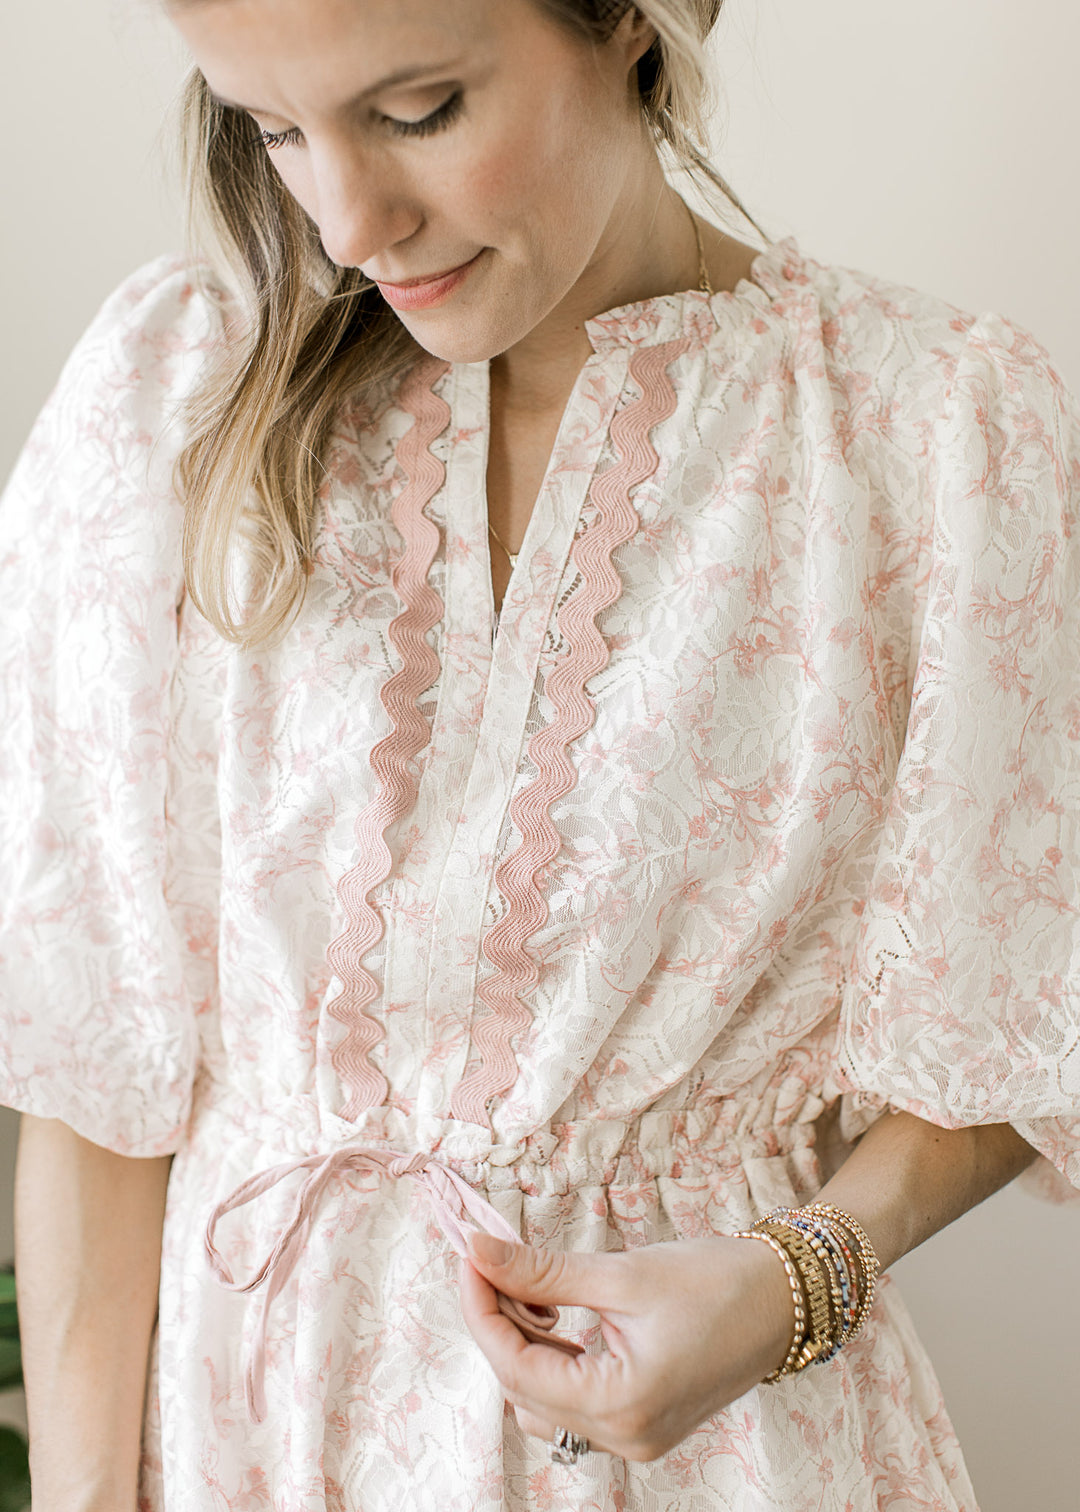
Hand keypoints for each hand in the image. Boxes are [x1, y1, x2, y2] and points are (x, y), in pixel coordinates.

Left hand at [459, 1230, 795, 1461]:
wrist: (786, 1299)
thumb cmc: (717, 1282)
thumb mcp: (624, 1273)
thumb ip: (543, 1271)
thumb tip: (479, 1251)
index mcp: (622, 1406)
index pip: (516, 1367)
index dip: (482, 1308)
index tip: (470, 1256)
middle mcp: (624, 1438)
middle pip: (523, 1388)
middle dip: (499, 1322)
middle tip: (492, 1261)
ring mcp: (634, 1438)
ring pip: (542, 1401)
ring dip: (523, 1344)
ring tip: (531, 1287)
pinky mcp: (641, 1423)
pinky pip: (573, 1402)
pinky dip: (554, 1359)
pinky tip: (556, 1314)